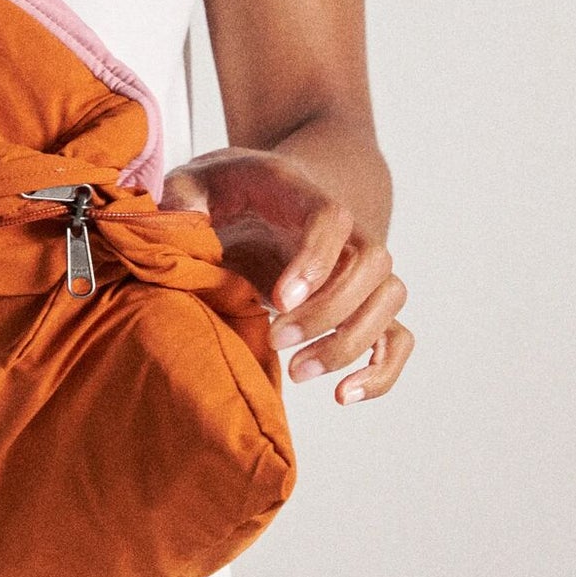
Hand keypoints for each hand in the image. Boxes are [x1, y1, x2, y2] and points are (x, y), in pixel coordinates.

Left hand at [160, 147, 413, 403]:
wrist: (264, 194)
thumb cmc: (226, 190)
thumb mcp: (194, 181)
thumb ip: (182, 200)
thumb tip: (178, 227)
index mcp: (301, 195)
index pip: (332, 218)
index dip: (315, 260)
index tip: (279, 300)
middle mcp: (345, 230)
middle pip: (374, 263)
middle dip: (329, 311)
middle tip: (276, 340)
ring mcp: (358, 268)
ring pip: (390, 299)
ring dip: (352, 343)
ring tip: (297, 372)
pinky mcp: (360, 304)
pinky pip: (397, 337)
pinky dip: (381, 370)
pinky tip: (342, 395)